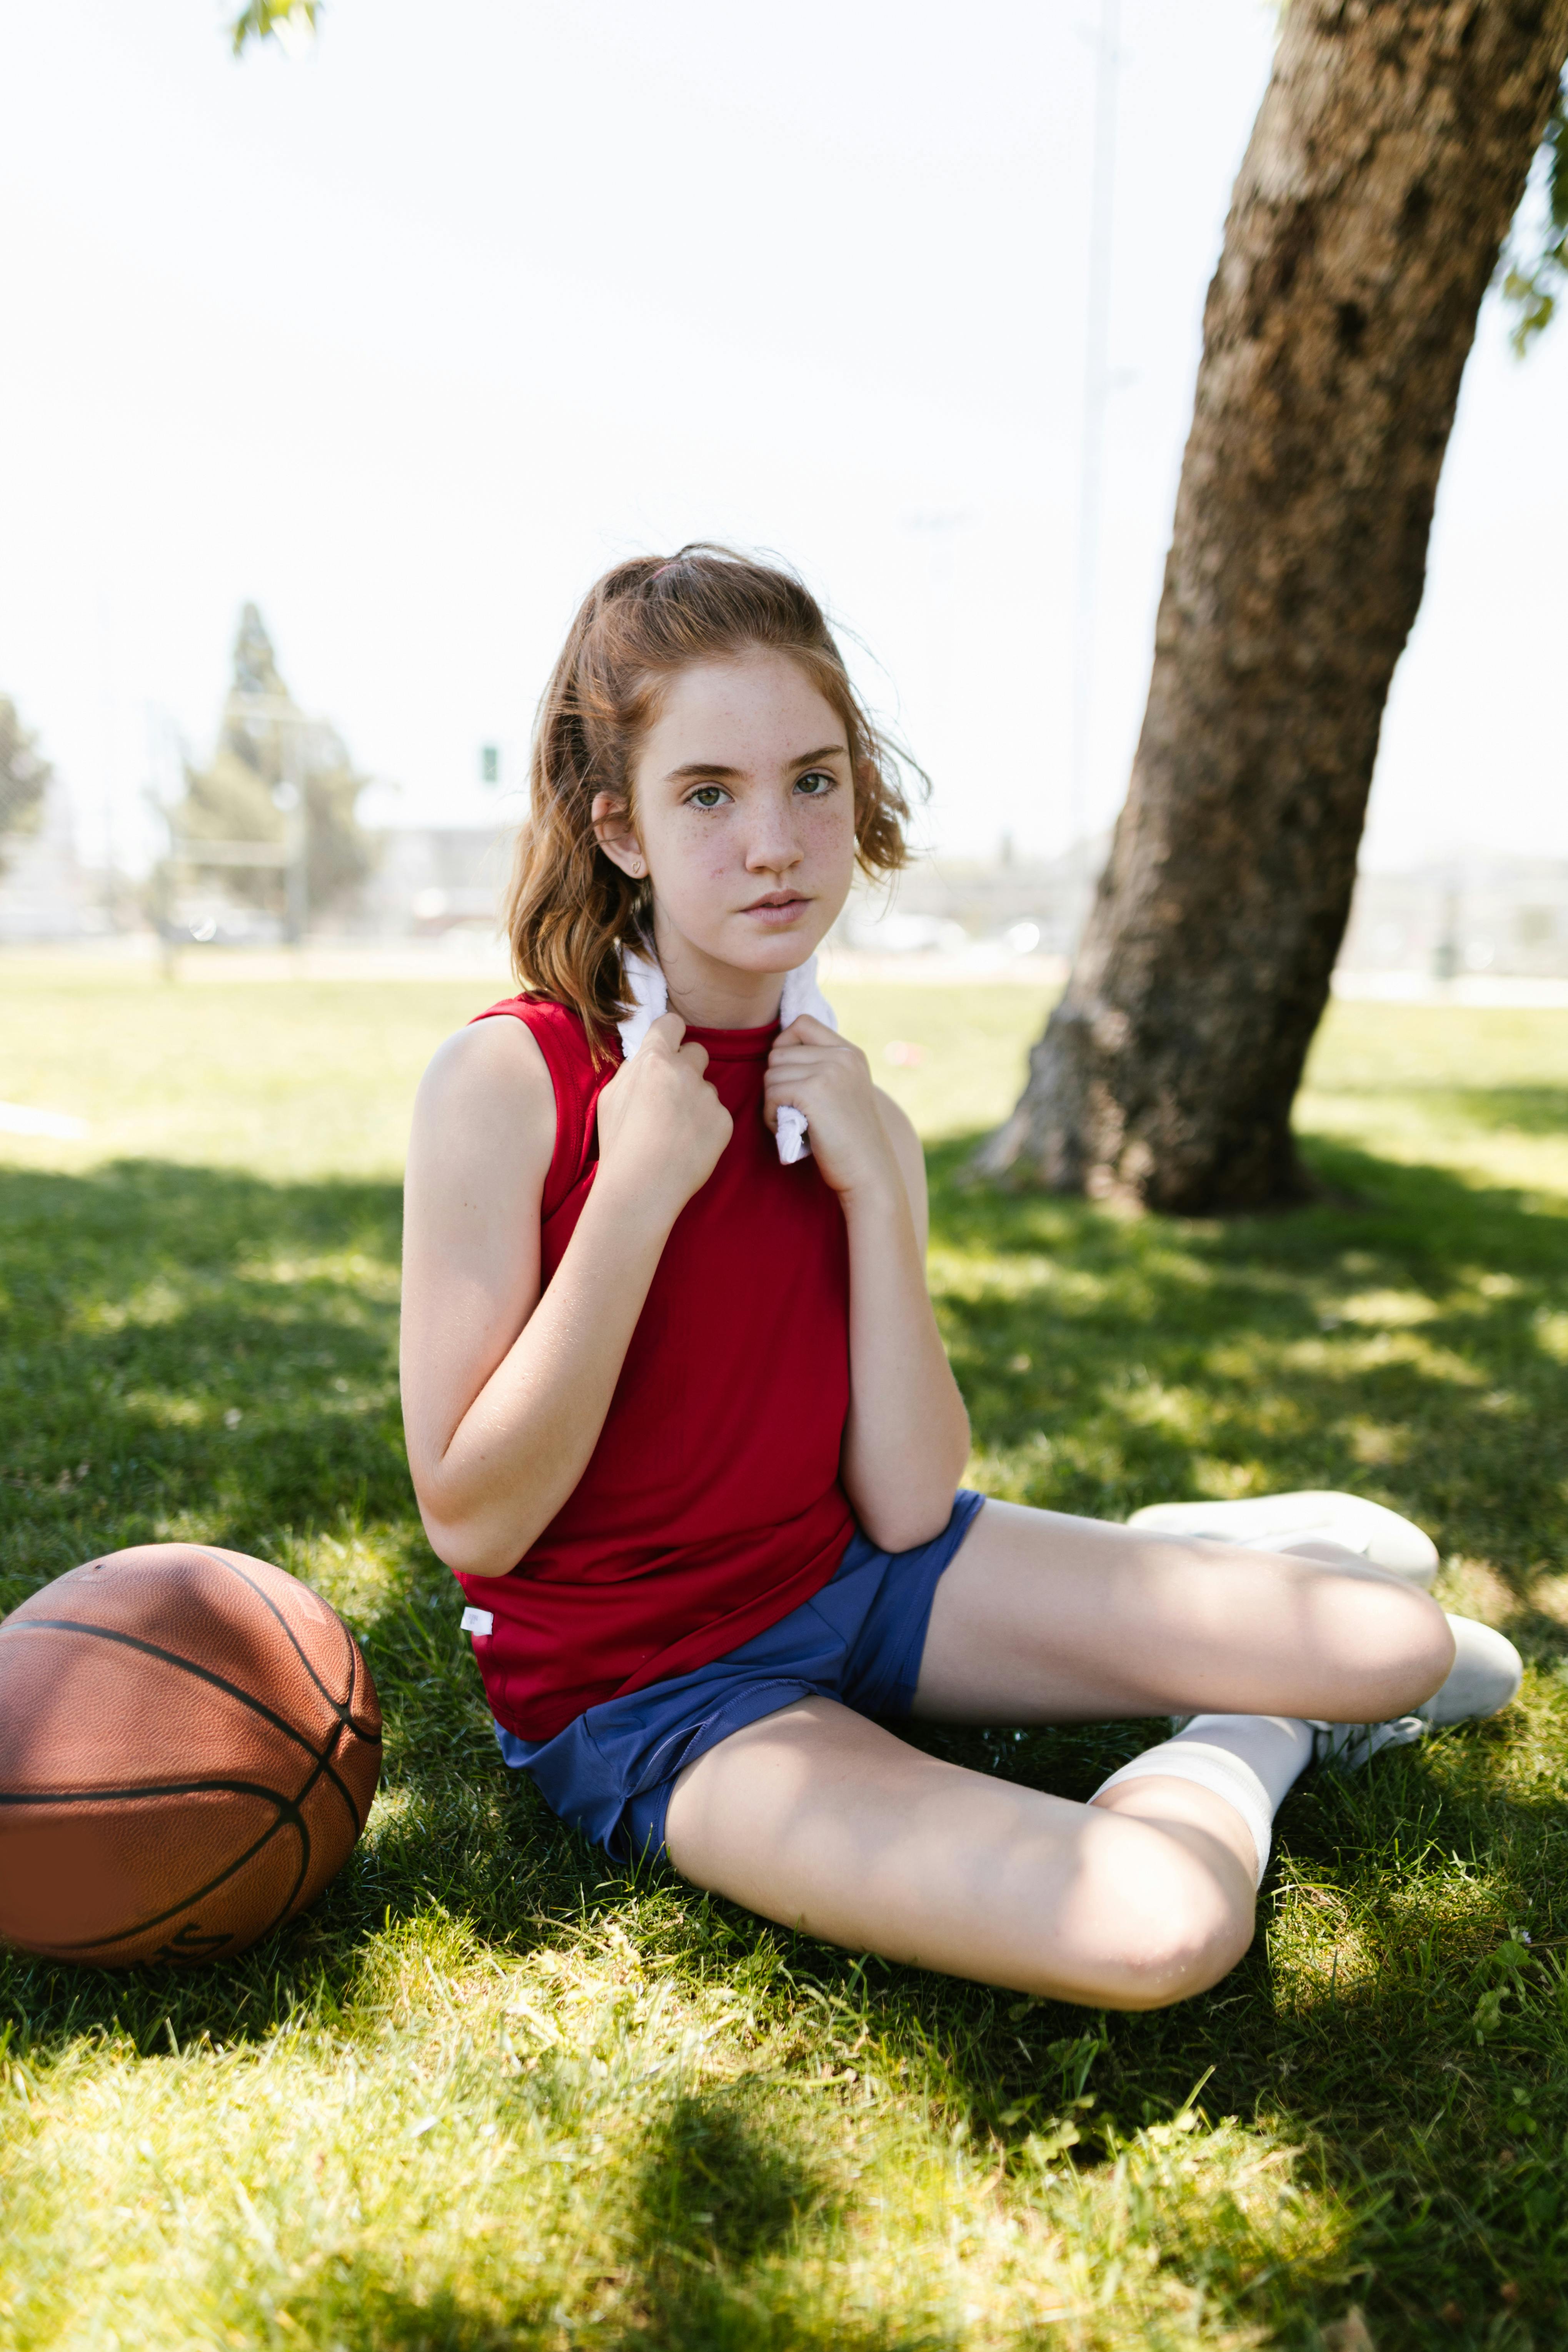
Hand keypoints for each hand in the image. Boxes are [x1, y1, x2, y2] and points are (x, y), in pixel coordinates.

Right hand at [596, 1013, 731, 1218]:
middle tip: (671, 1096)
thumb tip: (647, 1058)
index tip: (670, 1047)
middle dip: (687, 1068)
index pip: (672, 1023)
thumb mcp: (611, 1098)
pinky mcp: (724, 1121)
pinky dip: (707, 1127)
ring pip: (707, 1088)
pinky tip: (688, 1146)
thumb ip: (633, 1071)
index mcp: (653, 1060)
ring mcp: (707, 1096)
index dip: (671, 1034)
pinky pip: (718, 1115)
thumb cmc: (620, 1144)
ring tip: (675, 1132)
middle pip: (697, 1052)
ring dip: (696, 1102)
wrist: (641, 1186)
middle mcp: (684, 1071)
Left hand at [764, 1017, 897, 1199]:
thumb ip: (823, 1066)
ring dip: (772, 1102)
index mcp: (850, 1052)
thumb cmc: (850, 1140)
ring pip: (771, 1074)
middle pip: (779, 1052)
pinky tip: (790, 1131)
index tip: (791, 1077)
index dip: (785, 1046)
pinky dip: (772, 1117)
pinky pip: (771, 1094)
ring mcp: (828, 1071)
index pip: (802, 1023)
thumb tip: (780, 1049)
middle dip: (777, 1082)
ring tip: (794, 1122)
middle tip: (793, 1110)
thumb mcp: (845, 1090)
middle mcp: (841, 1055)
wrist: (869, 1173)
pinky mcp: (813, 1092)